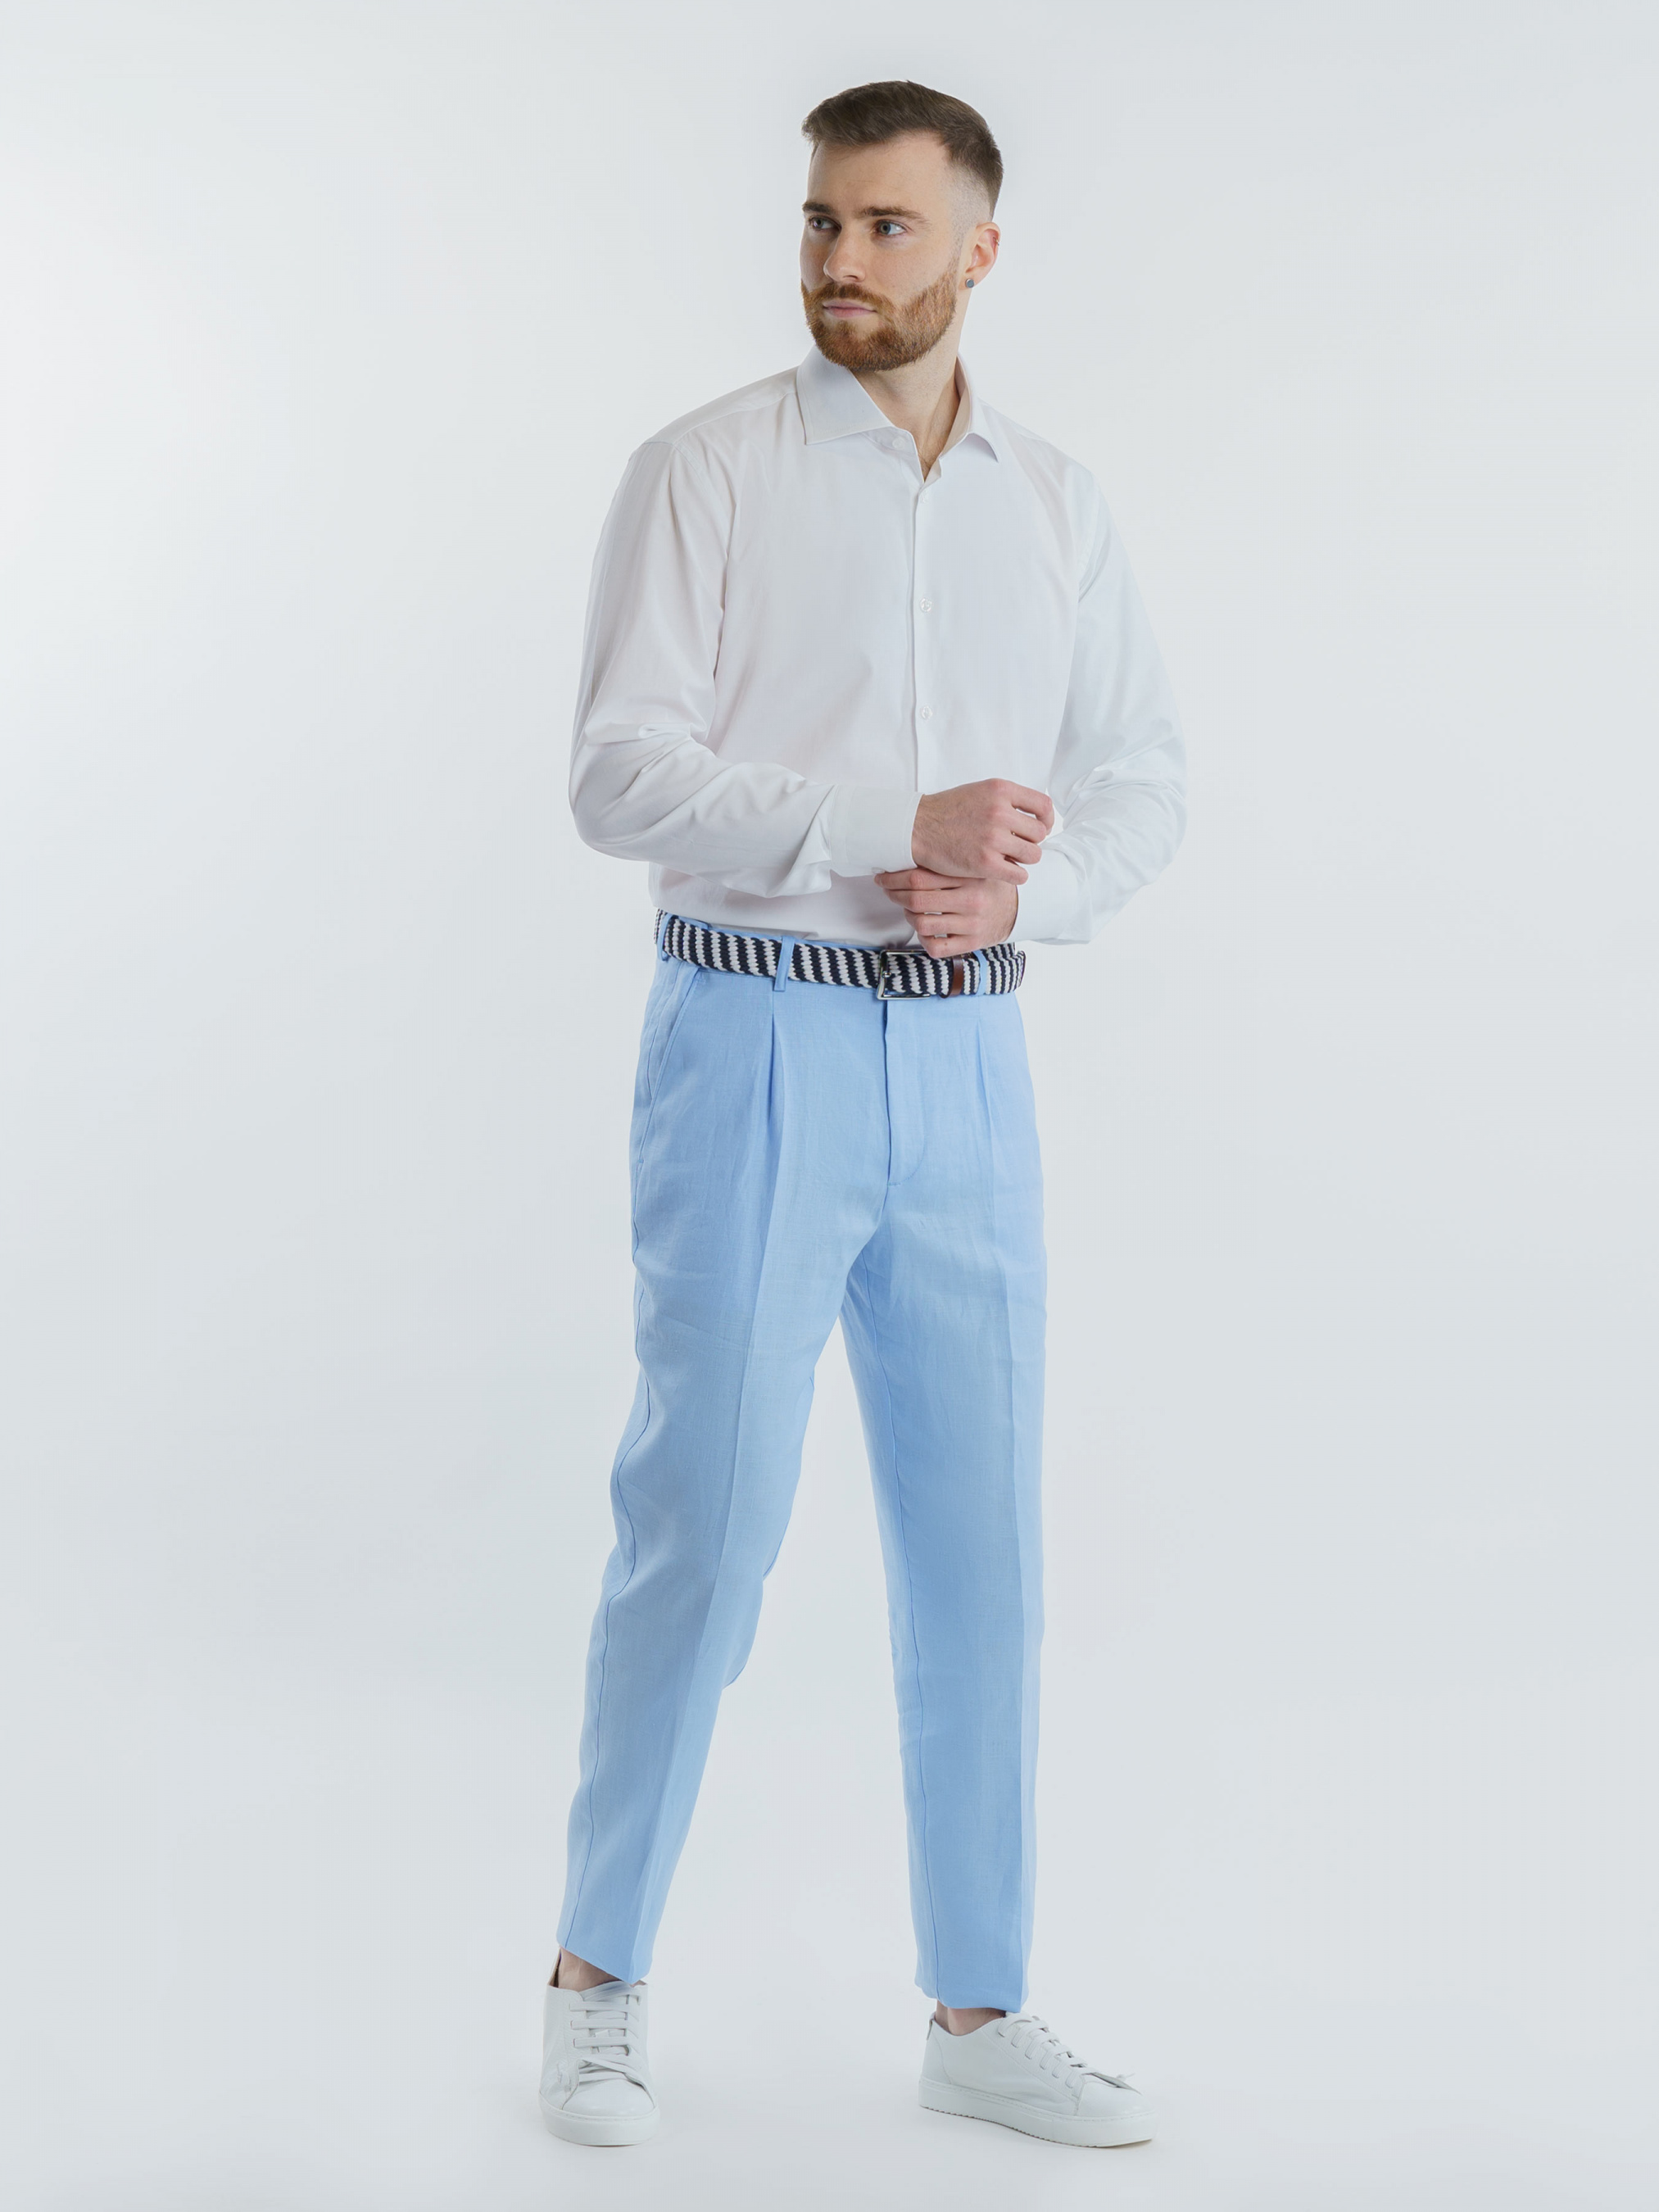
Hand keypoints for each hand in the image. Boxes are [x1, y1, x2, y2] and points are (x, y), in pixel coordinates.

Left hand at [873, 869, 1018, 955]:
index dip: (894, 878)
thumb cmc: (987, 883)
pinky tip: (925, 929)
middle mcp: (972, 901)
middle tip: (888, 890)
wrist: (1017, 908)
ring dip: (908, 916)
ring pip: (922, 925)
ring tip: (908, 908)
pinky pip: (936, 947)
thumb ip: (949, 860)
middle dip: (894, 895)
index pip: (919, 877)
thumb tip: (907, 849)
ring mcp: (972, 925)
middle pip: (916, 901)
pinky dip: (924, 939)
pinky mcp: (972, 944)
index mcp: (970, 877)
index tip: (883, 877)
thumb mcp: (975, 864)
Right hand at [910, 778, 1052, 883]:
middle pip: (1039, 834)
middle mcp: (999, 812)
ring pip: (1033, 855)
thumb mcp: (980, 791)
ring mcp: (993, 838)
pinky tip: (1005, 871)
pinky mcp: (985, 863)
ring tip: (1010, 858)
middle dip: (1031, 842)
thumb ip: (1007, 799)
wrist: (916, 828)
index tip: (1041, 828)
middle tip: (1019, 846)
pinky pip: (1019, 875)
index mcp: (1001, 790)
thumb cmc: (947, 810)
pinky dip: (1016, 876)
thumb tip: (1035, 814)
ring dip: (1024, 859)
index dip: (1047, 820)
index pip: (1044, 806)